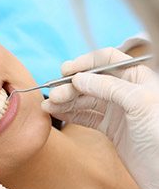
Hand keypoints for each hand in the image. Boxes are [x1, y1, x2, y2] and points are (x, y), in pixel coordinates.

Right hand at [41, 47, 158, 188]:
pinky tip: (57, 113)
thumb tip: (80, 78)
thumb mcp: (139, 102)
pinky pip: (86, 117)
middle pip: (92, 82)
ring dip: (66, 102)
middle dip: (71, 87)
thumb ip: (109, 87)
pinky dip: (71, 114)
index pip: (107, 61)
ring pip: (86, 100)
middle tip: (53, 96)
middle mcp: (126, 91)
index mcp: (138, 77)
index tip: (65, 71)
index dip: (85, 63)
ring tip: (48, 106)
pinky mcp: (110, 128)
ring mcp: (117, 110)